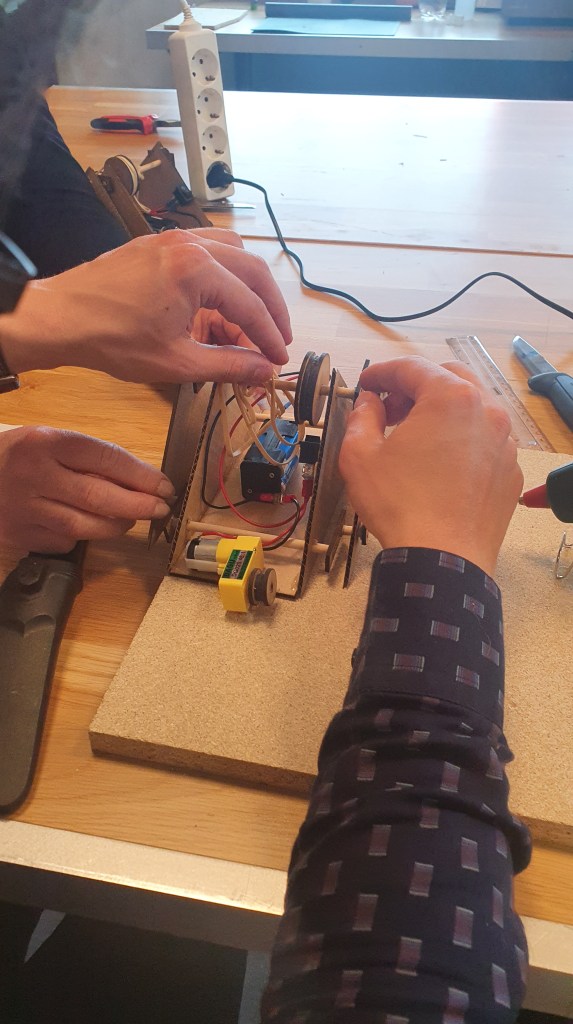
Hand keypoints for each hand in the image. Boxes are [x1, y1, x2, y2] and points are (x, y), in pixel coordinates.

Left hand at [0, 228, 290, 384]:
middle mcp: (190, 245)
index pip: (251, 305)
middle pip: (252, 271)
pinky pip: (206, 250)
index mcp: (196, 270)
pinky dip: (222, 274)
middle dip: (269, 308)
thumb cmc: (111, 338)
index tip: (278, 357)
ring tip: (248, 322)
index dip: (270, 336)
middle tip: (275, 340)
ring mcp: (173, 239)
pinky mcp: (159, 243)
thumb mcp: (178, 362)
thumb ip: (229, 365)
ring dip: (247, 286)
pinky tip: (217, 303)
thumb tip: (263, 371)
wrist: (62, 318)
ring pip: (232, 253)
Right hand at [0, 426, 174, 552]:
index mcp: (46, 442)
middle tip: (160, 509)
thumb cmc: (18, 455)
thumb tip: (139, 479)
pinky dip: (83, 536)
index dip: (141, 475)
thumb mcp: (49, 441)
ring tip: (131, 518)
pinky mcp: (18, 535)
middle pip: (99, 496)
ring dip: (117, 525)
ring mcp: (24, 509)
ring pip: (85, 526)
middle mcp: (34, 475)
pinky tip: (88, 526)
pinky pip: (64, 541)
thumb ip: (89, 458)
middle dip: (138, 505)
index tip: (163, 486)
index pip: (105, 459)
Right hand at [339, 357, 522, 576]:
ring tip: (415, 436)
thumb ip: (362, 416)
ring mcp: (504, 441)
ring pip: (471, 408)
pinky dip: (461, 440)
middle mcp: (486, 411)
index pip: (412, 367)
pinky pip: (485, 441)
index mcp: (449, 397)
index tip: (367, 384)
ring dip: (441, 411)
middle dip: (416, 387)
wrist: (442, 558)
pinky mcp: (510, 470)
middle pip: (449, 378)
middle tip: (390, 407)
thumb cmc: (402, 506)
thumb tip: (369, 403)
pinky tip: (439, 463)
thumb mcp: (360, 455)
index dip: (382, 373)